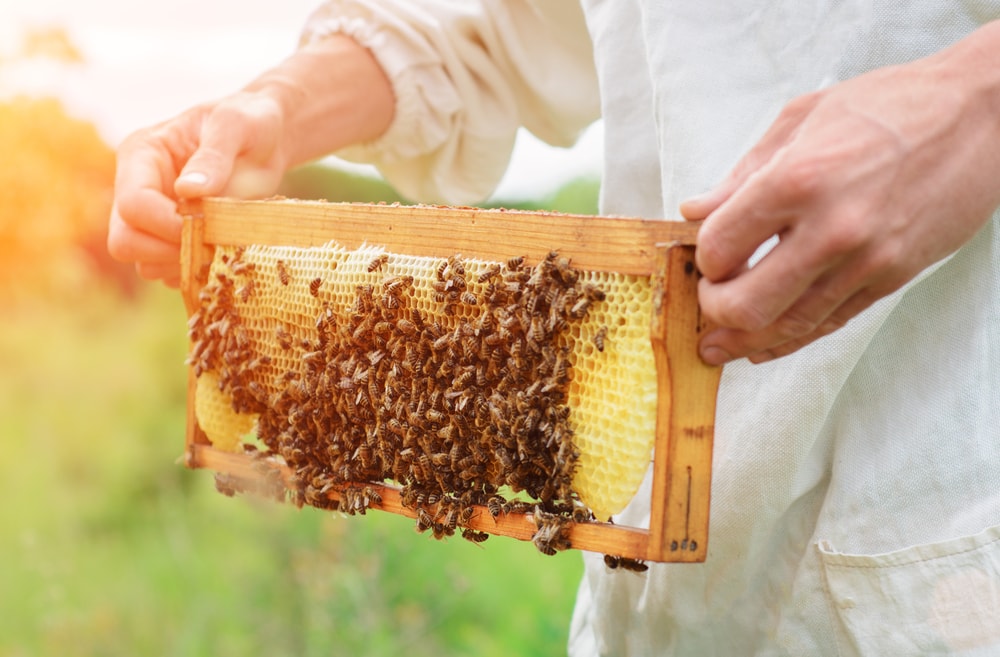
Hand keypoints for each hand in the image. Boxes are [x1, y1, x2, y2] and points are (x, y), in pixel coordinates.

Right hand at [107, 93, 287, 286]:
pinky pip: (167, 273)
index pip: (133, 205)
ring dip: (182, 265)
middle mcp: (137, 188)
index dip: (166, 225)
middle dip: (167, 251)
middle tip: (211, 244)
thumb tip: (188, 191)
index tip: (207, 225)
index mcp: (141, 156)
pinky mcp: (170, 238)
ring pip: (144, 263)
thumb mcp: (235, 126)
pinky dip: (192, 273)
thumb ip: (213, 157)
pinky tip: (219, 255)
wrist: (266, 139)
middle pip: (125, 241)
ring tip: (220, 247)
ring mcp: (152, 217)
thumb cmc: (248, 122)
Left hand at [681, 29, 999, 364]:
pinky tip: (762, 346)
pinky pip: (829, 324)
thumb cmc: (888, 106)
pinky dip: (789, 340)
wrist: (978, 116)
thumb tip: (694, 211)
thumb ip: (741, 175)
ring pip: (788, 327)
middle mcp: (830, 228)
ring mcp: (865, 261)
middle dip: (714, 310)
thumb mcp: (800, 120)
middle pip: (746, 305)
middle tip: (709, 299)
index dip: (703, 259)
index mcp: (796, 180)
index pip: (721, 248)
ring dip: (744, 340)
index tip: (706, 255)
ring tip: (718, 345)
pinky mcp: (890, 279)